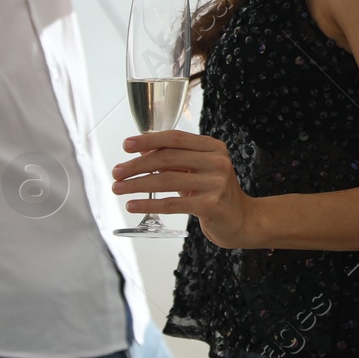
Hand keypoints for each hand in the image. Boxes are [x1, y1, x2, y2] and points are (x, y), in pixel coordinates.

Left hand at [113, 130, 255, 247]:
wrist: (242, 219)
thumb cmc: (216, 193)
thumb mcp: (199, 170)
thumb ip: (175, 158)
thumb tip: (140, 150)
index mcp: (213, 148)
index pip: (175, 138)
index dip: (148, 140)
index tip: (126, 145)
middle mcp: (217, 161)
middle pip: (168, 158)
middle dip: (137, 165)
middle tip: (116, 172)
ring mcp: (215, 183)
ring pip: (166, 180)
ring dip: (137, 184)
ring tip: (119, 188)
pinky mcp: (211, 205)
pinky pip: (172, 203)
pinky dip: (149, 204)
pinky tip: (133, 205)